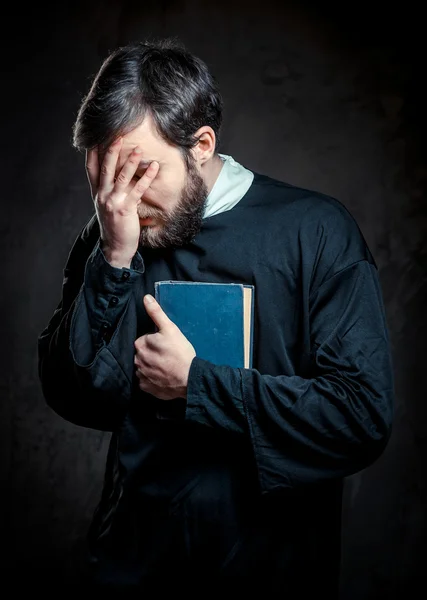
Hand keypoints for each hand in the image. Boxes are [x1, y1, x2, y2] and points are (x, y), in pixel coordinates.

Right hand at [85, 138, 159, 265]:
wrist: (115, 247)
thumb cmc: (114, 225)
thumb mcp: (106, 205)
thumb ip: (108, 189)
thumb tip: (115, 173)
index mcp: (97, 193)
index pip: (91, 168)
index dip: (92, 152)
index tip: (94, 137)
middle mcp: (102, 195)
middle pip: (106, 168)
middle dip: (112, 150)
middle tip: (118, 135)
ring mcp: (113, 201)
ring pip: (121, 177)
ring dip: (130, 161)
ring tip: (139, 149)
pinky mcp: (126, 209)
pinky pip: (138, 189)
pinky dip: (147, 177)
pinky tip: (154, 167)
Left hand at [134, 295, 195, 400]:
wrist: (189, 379)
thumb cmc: (180, 352)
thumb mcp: (170, 329)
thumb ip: (156, 313)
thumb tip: (146, 298)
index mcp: (140, 345)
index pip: (145, 340)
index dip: (156, 341)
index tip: (166, 345)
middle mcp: (137, 360)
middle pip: (143, 354)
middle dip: (152, 353)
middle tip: (167, 356)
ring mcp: (141, 375)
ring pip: (144, 367)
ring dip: (152, 366)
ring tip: (167, 367)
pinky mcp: (146, 388)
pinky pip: (146, 381)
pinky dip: (152, 379)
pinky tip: (163, 377)